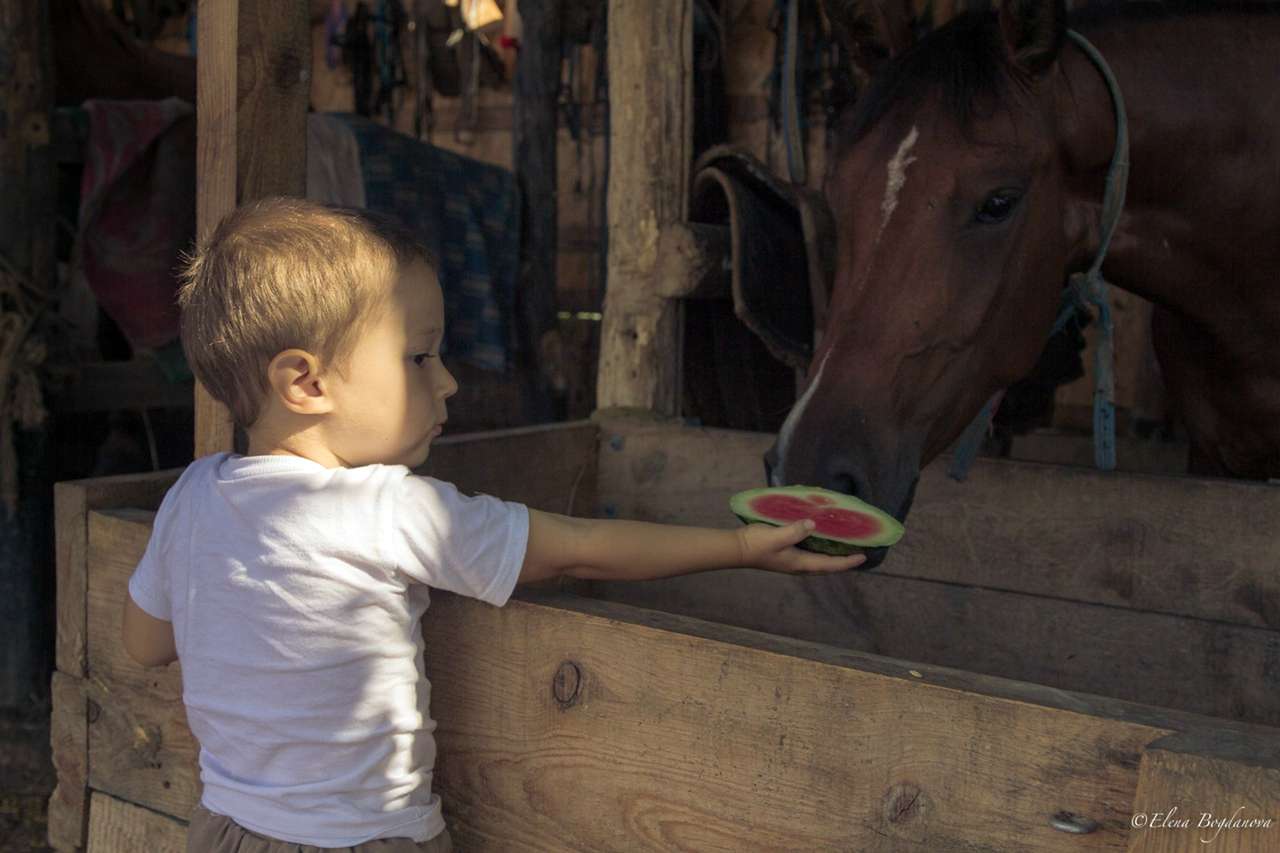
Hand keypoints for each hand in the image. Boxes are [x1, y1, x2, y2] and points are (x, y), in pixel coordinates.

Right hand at [736, 520, 866, 573]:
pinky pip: (809, 550)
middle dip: (843, 560)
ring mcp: (793, 559)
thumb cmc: (756, 544)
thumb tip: (813, 523)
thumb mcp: (776, 537)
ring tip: (845, 543)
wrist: (737, 548)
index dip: (847, 562)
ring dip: (832, 553)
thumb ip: (794, 531)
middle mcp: (799, 564)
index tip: (864, 557)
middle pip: (827, 564)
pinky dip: (819, 545)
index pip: (830, 565)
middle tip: (859, 550)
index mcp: (800, 563)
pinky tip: (821, 534)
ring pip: (819, 558)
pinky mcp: (787, 551)